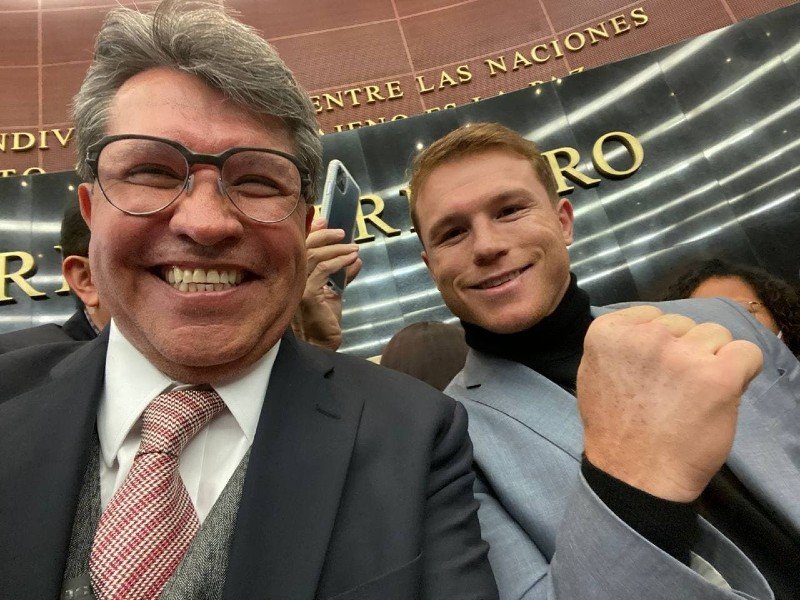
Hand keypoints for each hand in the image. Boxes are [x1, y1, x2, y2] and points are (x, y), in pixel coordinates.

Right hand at [292, 218, 361, 350]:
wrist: (318, 345)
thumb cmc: (323, 321)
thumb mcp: (333, 292)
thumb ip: (341, 274)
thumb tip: (355, 258)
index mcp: (291, 275)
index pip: (299, 247)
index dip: (312, 232)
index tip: (325, 221)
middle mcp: (289, 278)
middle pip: (305, 247)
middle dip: (324, 236)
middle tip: (341, 233)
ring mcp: (296, 286)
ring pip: (315, 257)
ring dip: (337, 249)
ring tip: (353, 247)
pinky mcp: (307, 294)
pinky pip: (324, 270)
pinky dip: (339, 262)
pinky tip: (351, 260)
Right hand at [578, 305, 762, 501]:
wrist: (635, 476)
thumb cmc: (615, 430)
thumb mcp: (594, 374)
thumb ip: (619, 346)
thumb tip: (649, 328)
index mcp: (608, 332)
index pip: (653, 315)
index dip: (659, 344)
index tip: (653, 372)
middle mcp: (644, 337)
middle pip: (685, 324)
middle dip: (684, 350)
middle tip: (672, 388)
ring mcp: (681, 355)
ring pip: (716, 335)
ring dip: (711, 360)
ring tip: (693, 395)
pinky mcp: (717, 377)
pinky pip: (747, 352)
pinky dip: (742, 371)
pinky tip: (721, 394)